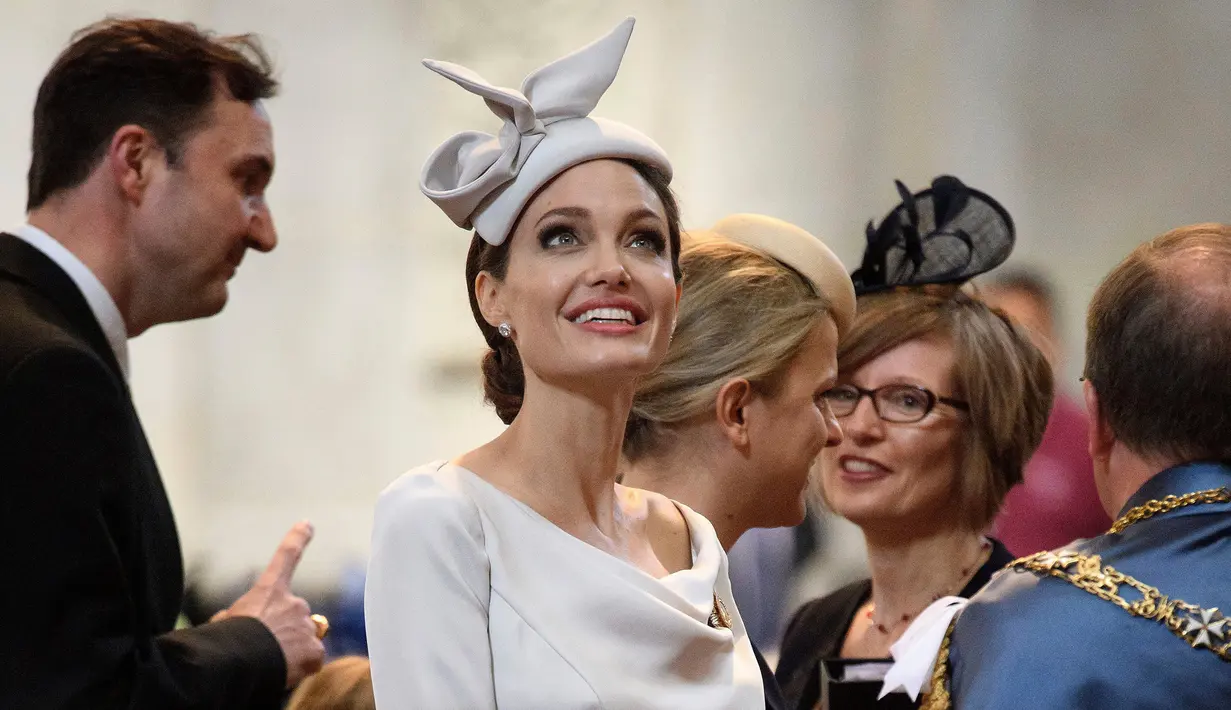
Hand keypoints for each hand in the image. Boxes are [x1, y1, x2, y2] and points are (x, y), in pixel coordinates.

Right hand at [219, 521, 324, 688]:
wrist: (239, 661)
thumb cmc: (225, 643)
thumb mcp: (225, 623)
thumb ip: (241, 617)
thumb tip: (238, 623)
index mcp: (269, 591)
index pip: (286, 557)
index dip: (297, 539)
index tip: (307, 524)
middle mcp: (294, 603)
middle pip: (295, 616)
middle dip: (284, 630)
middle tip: (265, 647)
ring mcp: (306, 626)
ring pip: (304, 638)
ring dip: (292, 649)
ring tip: (271, 662)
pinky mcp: (314, 649)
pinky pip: (311, 659)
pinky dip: (301, 667)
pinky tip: (285, 672)